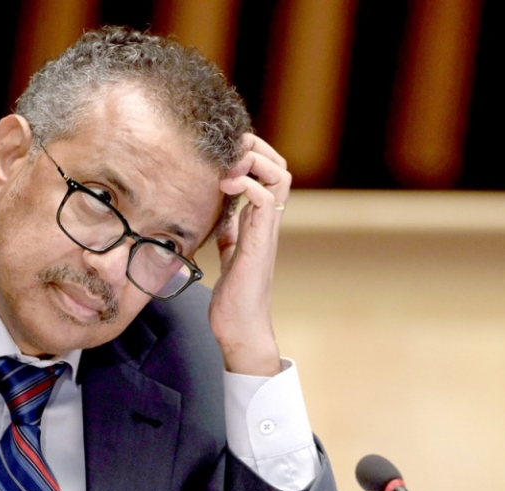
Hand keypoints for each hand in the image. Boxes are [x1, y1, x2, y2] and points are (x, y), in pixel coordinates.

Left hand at [208, 134, 289, 376]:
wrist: (241, 327)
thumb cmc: (235, 296)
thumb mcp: (230, 254)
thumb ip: (232, 233)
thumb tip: (224, 218)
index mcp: (259, 222)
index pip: (270, 174)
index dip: (253, 155)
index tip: (226, 155)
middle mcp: (267, 222)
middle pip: (280, 168)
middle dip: (256, 149)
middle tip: (229, 152)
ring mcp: (265, 231)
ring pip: (279, 178)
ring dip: (253, 162)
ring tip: (228, 168)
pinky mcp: (258, 243)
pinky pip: (262, 201)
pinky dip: (245, 185)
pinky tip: (224, 189)